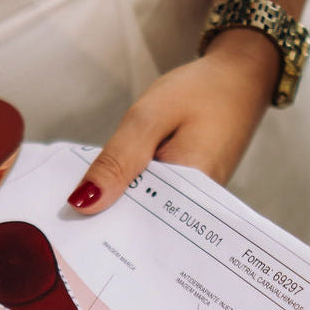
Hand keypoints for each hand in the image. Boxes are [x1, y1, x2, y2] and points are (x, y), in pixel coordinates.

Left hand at [66, 29, 279, 213]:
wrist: (241, 76)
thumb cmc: (201, 91)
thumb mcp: (148, 117)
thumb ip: (117, 160)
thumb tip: (83, 203)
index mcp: (193, 195)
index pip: (141, 229)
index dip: (105, 231)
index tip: (71, 232)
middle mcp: (196, 209)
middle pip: (143, 228)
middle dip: (108, 223)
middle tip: (68, 225)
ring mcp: (192, 203)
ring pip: (146, 215)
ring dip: (118, 208)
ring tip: (81, 214)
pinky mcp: (186, 193)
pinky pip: (154, 202)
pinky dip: (132, 194)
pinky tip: (110, 192)